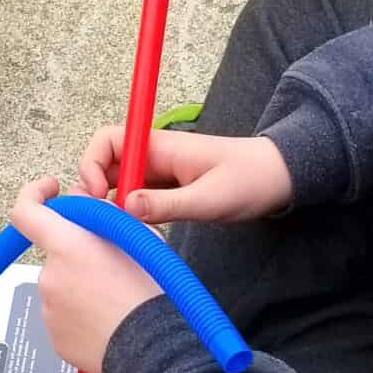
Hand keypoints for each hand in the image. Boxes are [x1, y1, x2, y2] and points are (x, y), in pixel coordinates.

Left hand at [7, 176, 163, 372]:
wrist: (153, 351)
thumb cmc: (151, 295)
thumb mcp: (138, 238)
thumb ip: (101, 214)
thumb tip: (82, 202)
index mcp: (69, 247)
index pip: (27, 212)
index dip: (33, 195)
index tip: (48, 191)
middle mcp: (51, 277)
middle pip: (56, 252)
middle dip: (78, 253)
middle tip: (113, 266)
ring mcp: (49, 309)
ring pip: (61, 285)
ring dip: (82, 285)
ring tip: (116, 298)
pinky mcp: (54, 336)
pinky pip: (64, 315)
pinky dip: (81, 313)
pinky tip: (107, 318)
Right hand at [77, 128, 293, 223]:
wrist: (280, 180)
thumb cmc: (251, 180)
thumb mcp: (210, 198)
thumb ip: (167, 204)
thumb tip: (125, 207)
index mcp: (160, 146)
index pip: (109, 140)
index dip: (92, 163)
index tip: (99, 194)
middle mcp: (153, 157)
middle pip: (105, 164)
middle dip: (93, 188)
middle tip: (96, 218)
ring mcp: (158, 174)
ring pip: (117, 184)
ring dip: (108, 204)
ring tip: (111, 229)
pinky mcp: (166, 192)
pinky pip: (134, 199)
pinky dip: (125, 213)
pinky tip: (131, 232)